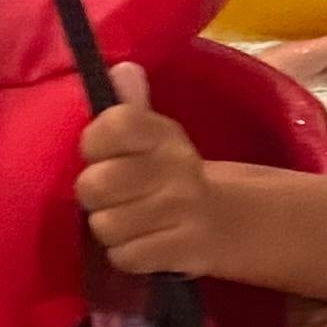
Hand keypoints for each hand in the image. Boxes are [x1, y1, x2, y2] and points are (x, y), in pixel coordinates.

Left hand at [77, 62, 220, 277]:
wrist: (232, 223)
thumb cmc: (174, 178)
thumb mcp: (157, 141)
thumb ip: (131, 109)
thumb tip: (121, 69)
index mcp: (165, 134)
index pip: (114, 124)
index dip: (94, 144)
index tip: (101, 154)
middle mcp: (177, 166)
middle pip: (96, 184)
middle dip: (96, 197)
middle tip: (114, 197)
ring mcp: (183, 209)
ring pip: (106, 226)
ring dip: (111, 230)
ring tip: (130, 223)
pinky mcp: (185, 249)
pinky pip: (126, 256)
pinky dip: (127, 255)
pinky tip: (144, 244)